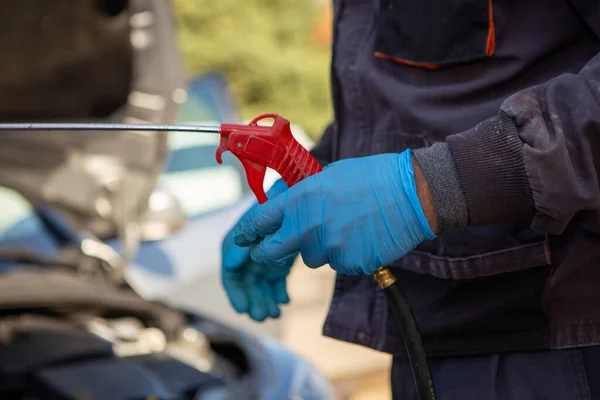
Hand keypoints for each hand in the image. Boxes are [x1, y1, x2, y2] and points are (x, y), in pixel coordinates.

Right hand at [221, 179, 294, 321]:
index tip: (242, 308)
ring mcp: (264, 257)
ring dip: (264, 301)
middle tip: (261, 317)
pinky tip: (285, 301)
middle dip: (251, 301)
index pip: (231, 272)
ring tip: (274, 314)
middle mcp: (248, 251)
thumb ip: (249, 237)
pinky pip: (275, 282)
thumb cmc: (279, 200)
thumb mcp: (264, 216)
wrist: (297, 189)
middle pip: (245, 283)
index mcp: (238, 241)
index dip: (235, 292)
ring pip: (260, 286)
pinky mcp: (279, 261)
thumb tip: (233, 263)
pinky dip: (279, 293)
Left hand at [233, 150, 436, 275]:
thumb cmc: (371, 177)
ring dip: (320, 248)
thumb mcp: (328, 176)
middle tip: (275, 249)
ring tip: (345, 228)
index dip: (248, 234)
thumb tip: (291, 208)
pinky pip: (338, 264)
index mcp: (300, 199)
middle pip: (272, 253)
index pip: (259, 221)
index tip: (243, 239)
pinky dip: (345, 255)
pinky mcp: (348, 263)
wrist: (410, 194)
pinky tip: (361, 237)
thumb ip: (304, 196)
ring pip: (311, 258)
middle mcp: (307, 226)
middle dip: (269, 253)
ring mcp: (328, 248)